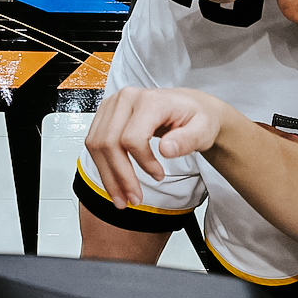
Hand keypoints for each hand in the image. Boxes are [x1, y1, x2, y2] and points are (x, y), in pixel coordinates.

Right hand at [84, 87, 230, 211]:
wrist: (189, 107)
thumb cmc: (195, 116)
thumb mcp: (203, 129)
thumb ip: (187, 140)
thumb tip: (166, 150)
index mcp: (150, 101)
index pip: (132, 137)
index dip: (143, 162)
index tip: (158, 175)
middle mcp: (126, 99)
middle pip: (109, 142)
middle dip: (119, 176)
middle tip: (133, 199)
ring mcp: (113, 105)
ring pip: (96, 145)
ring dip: (107, 176)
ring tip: (121, 197)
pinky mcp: (106, 114)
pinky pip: (95, 143)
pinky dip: (103, 166)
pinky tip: (114, 181)